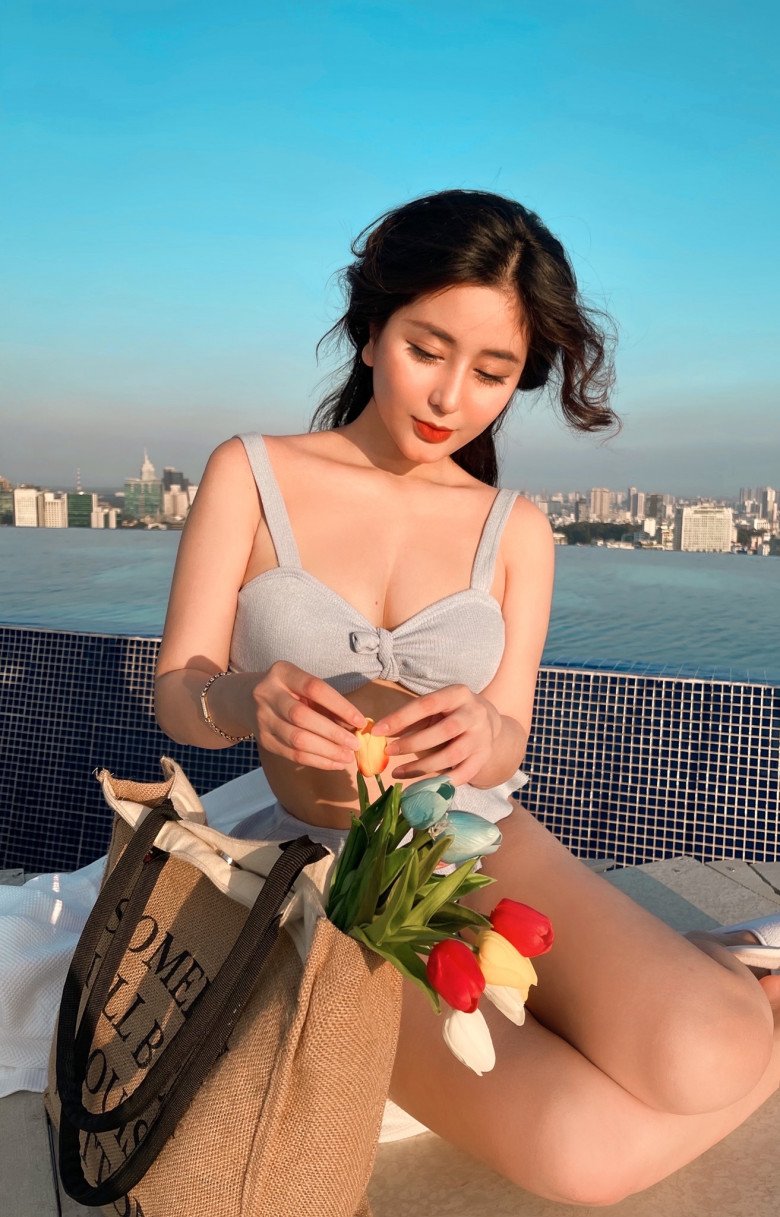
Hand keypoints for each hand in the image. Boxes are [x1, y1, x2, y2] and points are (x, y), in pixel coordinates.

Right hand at [250, 661, 366, 770]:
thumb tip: (356, 725)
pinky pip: (292, 755)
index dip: (340, 705)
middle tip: (355, 744)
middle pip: (302, 717)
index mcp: (282, 673)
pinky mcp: (263, 740)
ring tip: (347, 757)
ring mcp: (262, 719)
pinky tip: (334, 763)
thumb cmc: (288, 691)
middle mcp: (267, 694)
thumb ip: (326, 702)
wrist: (246, 699)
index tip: (360, 721)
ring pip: (297, 740)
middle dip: (333, 733)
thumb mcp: (303, 685)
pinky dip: (317, 761)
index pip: (314, 688)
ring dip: (327, 751)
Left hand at [370, 685, 501, 785]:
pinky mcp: (483, 757)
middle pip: (443, 731)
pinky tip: (423, 786)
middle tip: (388, 752)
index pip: (427, 704)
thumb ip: (409, 719)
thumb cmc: (449, 713)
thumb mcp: (433, 708)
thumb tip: (380, 732)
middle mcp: (473, 714)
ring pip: (452, 756)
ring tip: (398, 773)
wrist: (486, 722)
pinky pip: (463, 774)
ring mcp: (481, 737)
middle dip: (412, 743)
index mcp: (457, 694)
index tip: (377, 731)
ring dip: (422, 767)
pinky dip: (442, 782)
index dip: (400, 718)